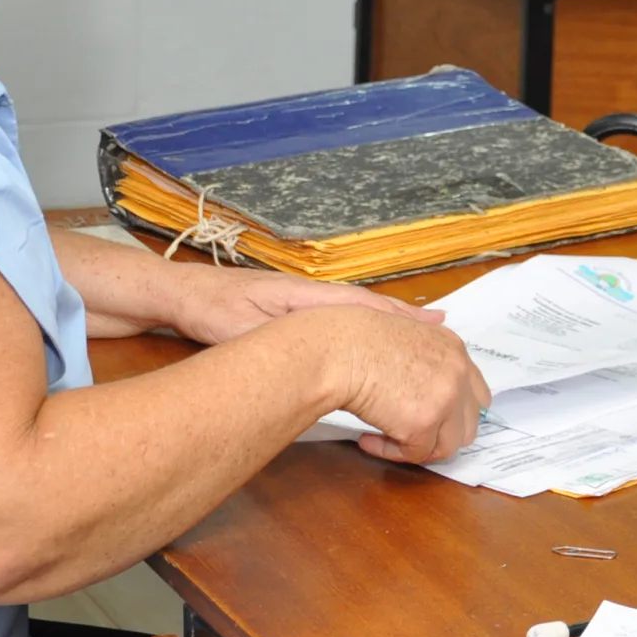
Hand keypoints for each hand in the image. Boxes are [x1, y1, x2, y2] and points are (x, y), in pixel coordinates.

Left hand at [167, 265, 440, 346]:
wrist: (187, 292)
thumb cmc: (215, 308)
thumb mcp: (245, 326)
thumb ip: (279, 336)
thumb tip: (315, 344)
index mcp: (312, 296)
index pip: (365, 308)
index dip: (401, 320)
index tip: (437, 330)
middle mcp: (320, 295)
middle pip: (377, 309)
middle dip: (413, 323)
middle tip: (449, 339)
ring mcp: (315, 301)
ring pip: (369, 312)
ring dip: (401, 324)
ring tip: (436, 336)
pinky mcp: (306, 310)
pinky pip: (353, 317)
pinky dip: (378, 324)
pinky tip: (391, 334)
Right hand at [303, 309, 490, 464]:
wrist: (338, 350)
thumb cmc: (355, 334)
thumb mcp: (398, 318)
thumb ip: (424, 325)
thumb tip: (440, 317)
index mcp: (453, 348)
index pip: (476, 392)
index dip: (456, 412)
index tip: (432, 419)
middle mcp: (457, 373)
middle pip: (469, 424)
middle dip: (441, 435)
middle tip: (410, 435)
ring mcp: (445, 400)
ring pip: (447, 446)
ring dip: (418, 448)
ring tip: (388, 438)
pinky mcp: (423, 425)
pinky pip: (415, 455)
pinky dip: (390, 452)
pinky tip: (368, 439)